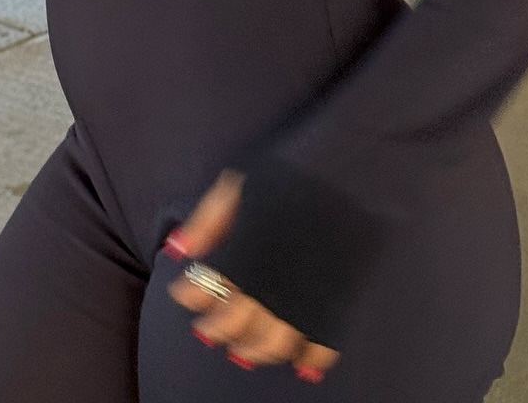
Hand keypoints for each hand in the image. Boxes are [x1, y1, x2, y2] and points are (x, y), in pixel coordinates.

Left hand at [165, 171, 340, 382]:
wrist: (349, 164)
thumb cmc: (290, 168)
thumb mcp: (238, 182)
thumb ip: (208, 219)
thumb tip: (177, 251)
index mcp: (244, 255)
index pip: (206, 290)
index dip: (191, 295)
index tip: (184, 294)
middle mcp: (270, 284)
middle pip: (236, 325)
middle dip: (217, 331)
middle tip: (208, 332)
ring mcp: (304, 297)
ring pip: (274, 343)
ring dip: (255, 352)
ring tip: (243, 353)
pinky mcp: (336, 300)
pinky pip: (322, 342)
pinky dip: (311, 358)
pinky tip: (301, 364)